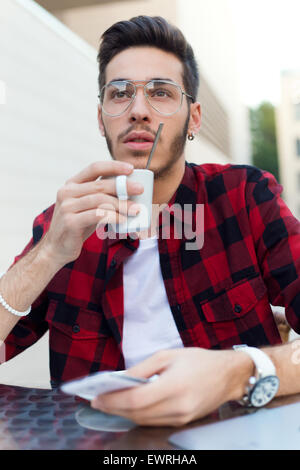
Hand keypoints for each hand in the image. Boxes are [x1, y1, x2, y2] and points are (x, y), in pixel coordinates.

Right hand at [42, 160, 142, 265]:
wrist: (57, 248)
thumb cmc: (77, 225)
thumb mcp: (87, 206)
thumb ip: (101, 196)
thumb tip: (130, 191)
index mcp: (71, 184)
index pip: (94, 168)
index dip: (113, 166)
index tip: (131, 168)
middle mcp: (67, 192)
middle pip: (100, 185)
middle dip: (123, 186)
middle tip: (140, 189)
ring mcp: (67, 207)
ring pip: (100, 200)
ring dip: (121, 204)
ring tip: (135, 209)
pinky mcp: (70, 222)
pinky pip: (97, 215)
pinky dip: (113, 217)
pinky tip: (123, 220)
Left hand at [91, 348, 250, 426]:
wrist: (228, 375)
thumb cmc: (198, 360)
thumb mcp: (168, 355)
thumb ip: (141, 369)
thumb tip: (119, 379)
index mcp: (174, 386)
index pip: (135, 399)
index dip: (113, 400)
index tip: (96, 397)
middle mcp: (178, 407)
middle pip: (137, 413)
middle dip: (114, 408)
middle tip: (97, 401)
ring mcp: (182, 418)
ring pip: (144, 421)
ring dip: (124, 413)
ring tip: (109, 403)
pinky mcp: (183, 422)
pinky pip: (154, 422)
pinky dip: (139, 415)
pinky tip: (129, 407)